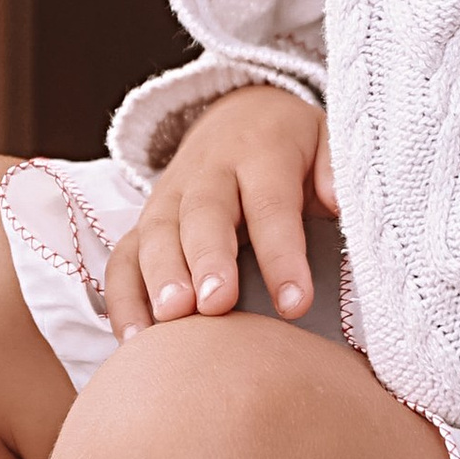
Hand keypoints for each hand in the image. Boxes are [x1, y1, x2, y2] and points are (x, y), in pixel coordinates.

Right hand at [104, 84, 336, 340]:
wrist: (240, 117)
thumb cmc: (294, 147)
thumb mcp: (327, 138)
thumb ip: (336, 167)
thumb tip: (336, 201)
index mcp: (261, 153)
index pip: (271, 204)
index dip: (282, 254)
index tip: (296, 304)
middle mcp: (208, 172)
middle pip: (204, 214)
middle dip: (206, 260)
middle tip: (214, 303)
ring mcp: (169, 197)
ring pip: (156, 234)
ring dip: (159, 278)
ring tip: (170, 320)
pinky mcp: (144, 223)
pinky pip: (124, 258)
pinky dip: (122, 298)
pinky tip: (133, 341)